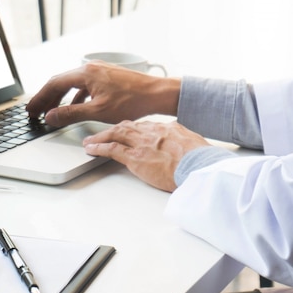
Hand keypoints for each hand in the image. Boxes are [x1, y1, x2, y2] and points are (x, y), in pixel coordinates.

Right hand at [26, 61, 180, 126]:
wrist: (157, 94)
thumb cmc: (132, 100)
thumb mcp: (97, 111)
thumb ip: (70, 114)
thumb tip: (51, 116)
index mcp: (86, 73)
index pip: (54, 84)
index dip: (40, 98)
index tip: (32, 109)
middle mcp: (91, 67)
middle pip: (61, 82)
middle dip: (48, 97)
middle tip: (36, 111)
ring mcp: (100, 71)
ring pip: (73, 84)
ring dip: (61, 98)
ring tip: (53, 111)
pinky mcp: (108, 77)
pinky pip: (85, 85)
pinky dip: (76, 96)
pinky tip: (76, 107)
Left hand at [83, 120, 210, 191]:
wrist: (199, 166)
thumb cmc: (201, 160)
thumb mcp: (195, 143)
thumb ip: (185, 141)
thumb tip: (185, 143)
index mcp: (168, 128)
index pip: (145, 126)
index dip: (133, 129)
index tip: (127, 131)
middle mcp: (152, 132)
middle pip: (127, 126)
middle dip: (113, 130)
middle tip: (104, 133)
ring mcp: (142, 143)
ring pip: (116, 134)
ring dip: (101, 137)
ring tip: (91, 141)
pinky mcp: (135, 157)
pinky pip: (112, 150)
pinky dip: (99, 148)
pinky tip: (91, 149)